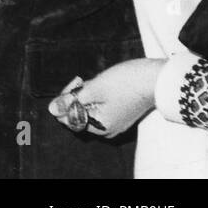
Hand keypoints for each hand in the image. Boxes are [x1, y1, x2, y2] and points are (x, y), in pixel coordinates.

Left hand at [47, 59, 164, 138]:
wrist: (155, 78)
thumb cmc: (124, 83)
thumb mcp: (92, 90)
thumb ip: (70, 101)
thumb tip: (51, 110)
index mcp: (100, 128)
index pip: (68, 118)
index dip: (67, 99)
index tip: (76, 84)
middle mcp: (107, 129)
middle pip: (78, 112)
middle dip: (78, 95)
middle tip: (85, 81)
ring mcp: (114, 122)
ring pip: (88, 107)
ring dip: (87, 93)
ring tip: (97, 82)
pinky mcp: (120, 113)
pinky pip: (100, 105)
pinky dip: (97, 94)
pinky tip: (103, 84)